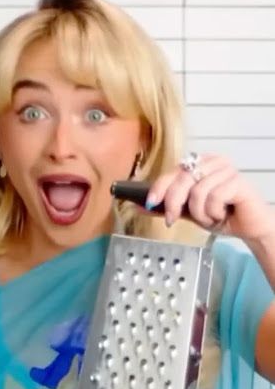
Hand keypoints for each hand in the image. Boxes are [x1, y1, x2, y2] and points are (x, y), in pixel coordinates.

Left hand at [146, 154, 274, 242]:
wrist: (248, 227)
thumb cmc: (221, 214)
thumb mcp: (187, 212)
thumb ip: (166, 207)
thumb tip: (139, 206)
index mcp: (200, 164)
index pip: (173, 171)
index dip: (159, 187)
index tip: (150, 203)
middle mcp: (212, 162)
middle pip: (182, 179)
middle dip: (174, 204)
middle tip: (173, 220)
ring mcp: (226, 169)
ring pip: (198, 191)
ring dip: (200, 213)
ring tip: (209, 217)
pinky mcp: (238, 181)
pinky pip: (214, 197)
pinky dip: (213, 213)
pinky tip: (221, 214)